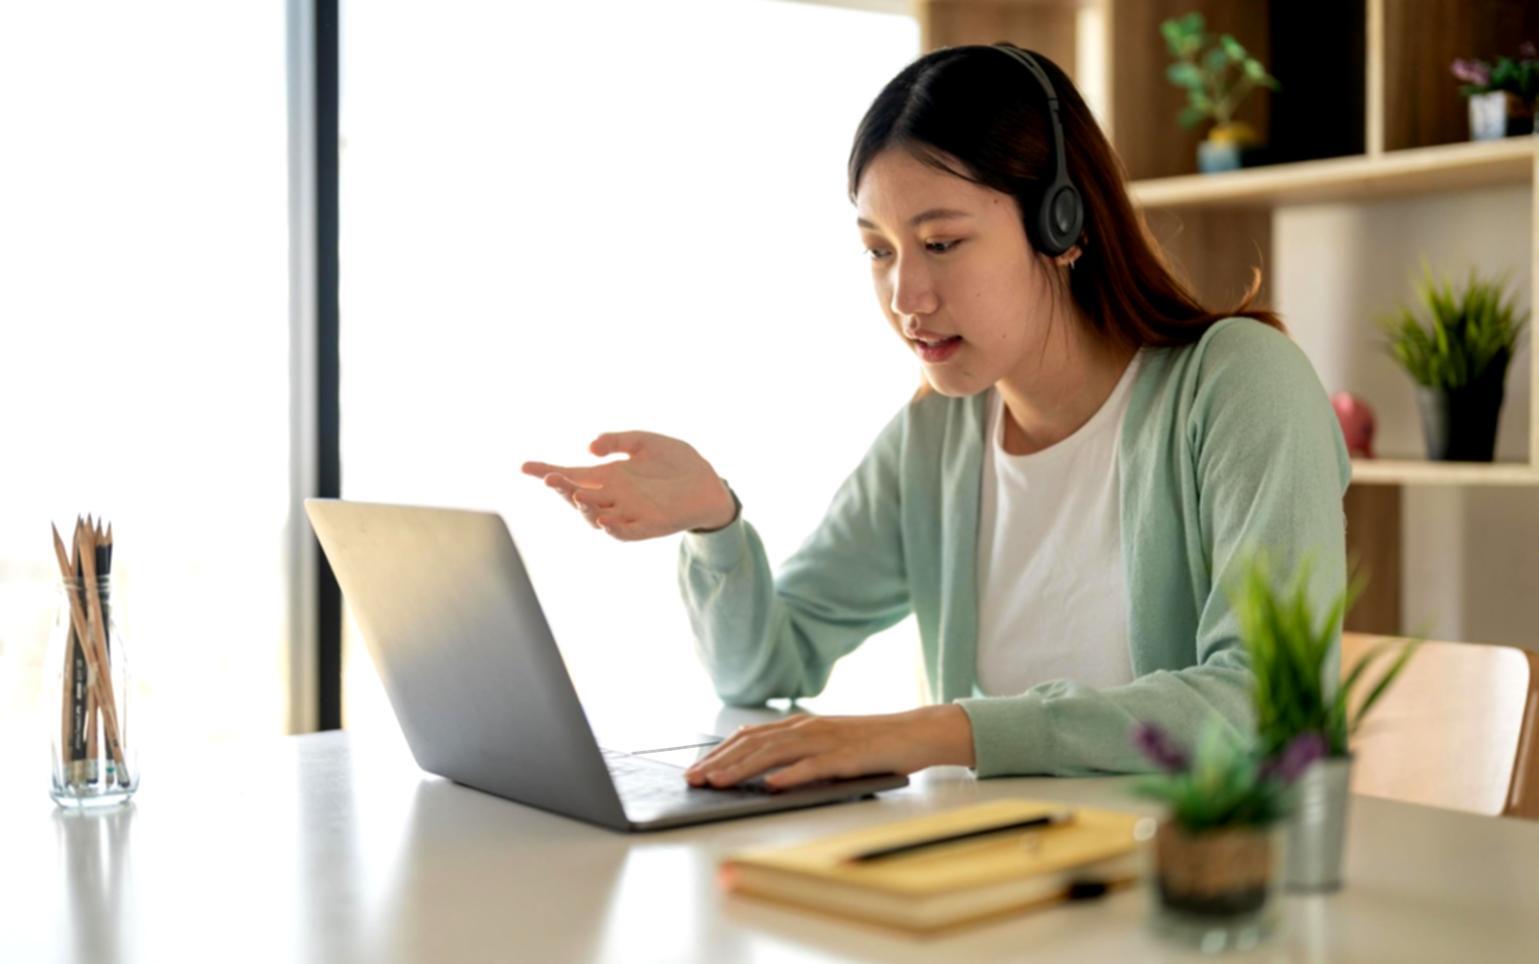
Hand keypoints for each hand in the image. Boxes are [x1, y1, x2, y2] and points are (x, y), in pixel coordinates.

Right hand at [520, 431, 736, 541]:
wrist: (709, 484)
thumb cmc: (677, 462)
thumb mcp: (645, 442)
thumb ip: (618, 441)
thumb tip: (588, 447)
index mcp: (609, 477)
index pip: (572, 475)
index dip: (548, 472)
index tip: (525, 466)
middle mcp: (613, 498)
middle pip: (578, 497)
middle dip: (562, 489)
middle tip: (551, 478)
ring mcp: (629, 514)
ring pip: (597, 517)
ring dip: (584, 508)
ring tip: (574, 494)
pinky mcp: (648, 526)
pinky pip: (626, 532)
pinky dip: (614, 529)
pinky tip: (605, 521)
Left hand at [684, 705, 975, 790]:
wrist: (914, 732)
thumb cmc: (868, 742)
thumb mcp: (824, 741)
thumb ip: (793, 747)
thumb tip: (755, 759)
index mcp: (799, 725)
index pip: (749, 737)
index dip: (719, 753)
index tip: (695, 770)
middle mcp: (807, 728)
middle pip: (754, 744)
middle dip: (720, 762)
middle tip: (694, 780)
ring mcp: (826, 741)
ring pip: (776, 754)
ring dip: (744, 769)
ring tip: (719, 783)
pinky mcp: (847, 757)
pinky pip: (813, 766)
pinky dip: (790, 775)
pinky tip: (771, 785)